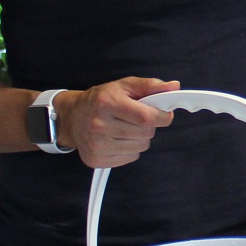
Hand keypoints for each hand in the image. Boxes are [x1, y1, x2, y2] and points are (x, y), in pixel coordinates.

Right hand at [58, 77, 179, 168]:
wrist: (72, 118)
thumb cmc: (101, 100)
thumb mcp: (124, 85)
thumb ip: (151, 86)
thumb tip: (174, 87)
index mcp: (107, 103)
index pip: (146, 117)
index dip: (162, 116)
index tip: (164, 114)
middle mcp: (99, 126)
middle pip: (146, 134)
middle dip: (149, 126)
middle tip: (138, 118)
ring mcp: (96, 145)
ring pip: (141, 147)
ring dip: (140, 138)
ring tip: (127, 128)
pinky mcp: (96, 160)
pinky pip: (131, 157)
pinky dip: (131, 149)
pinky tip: (119, 139)